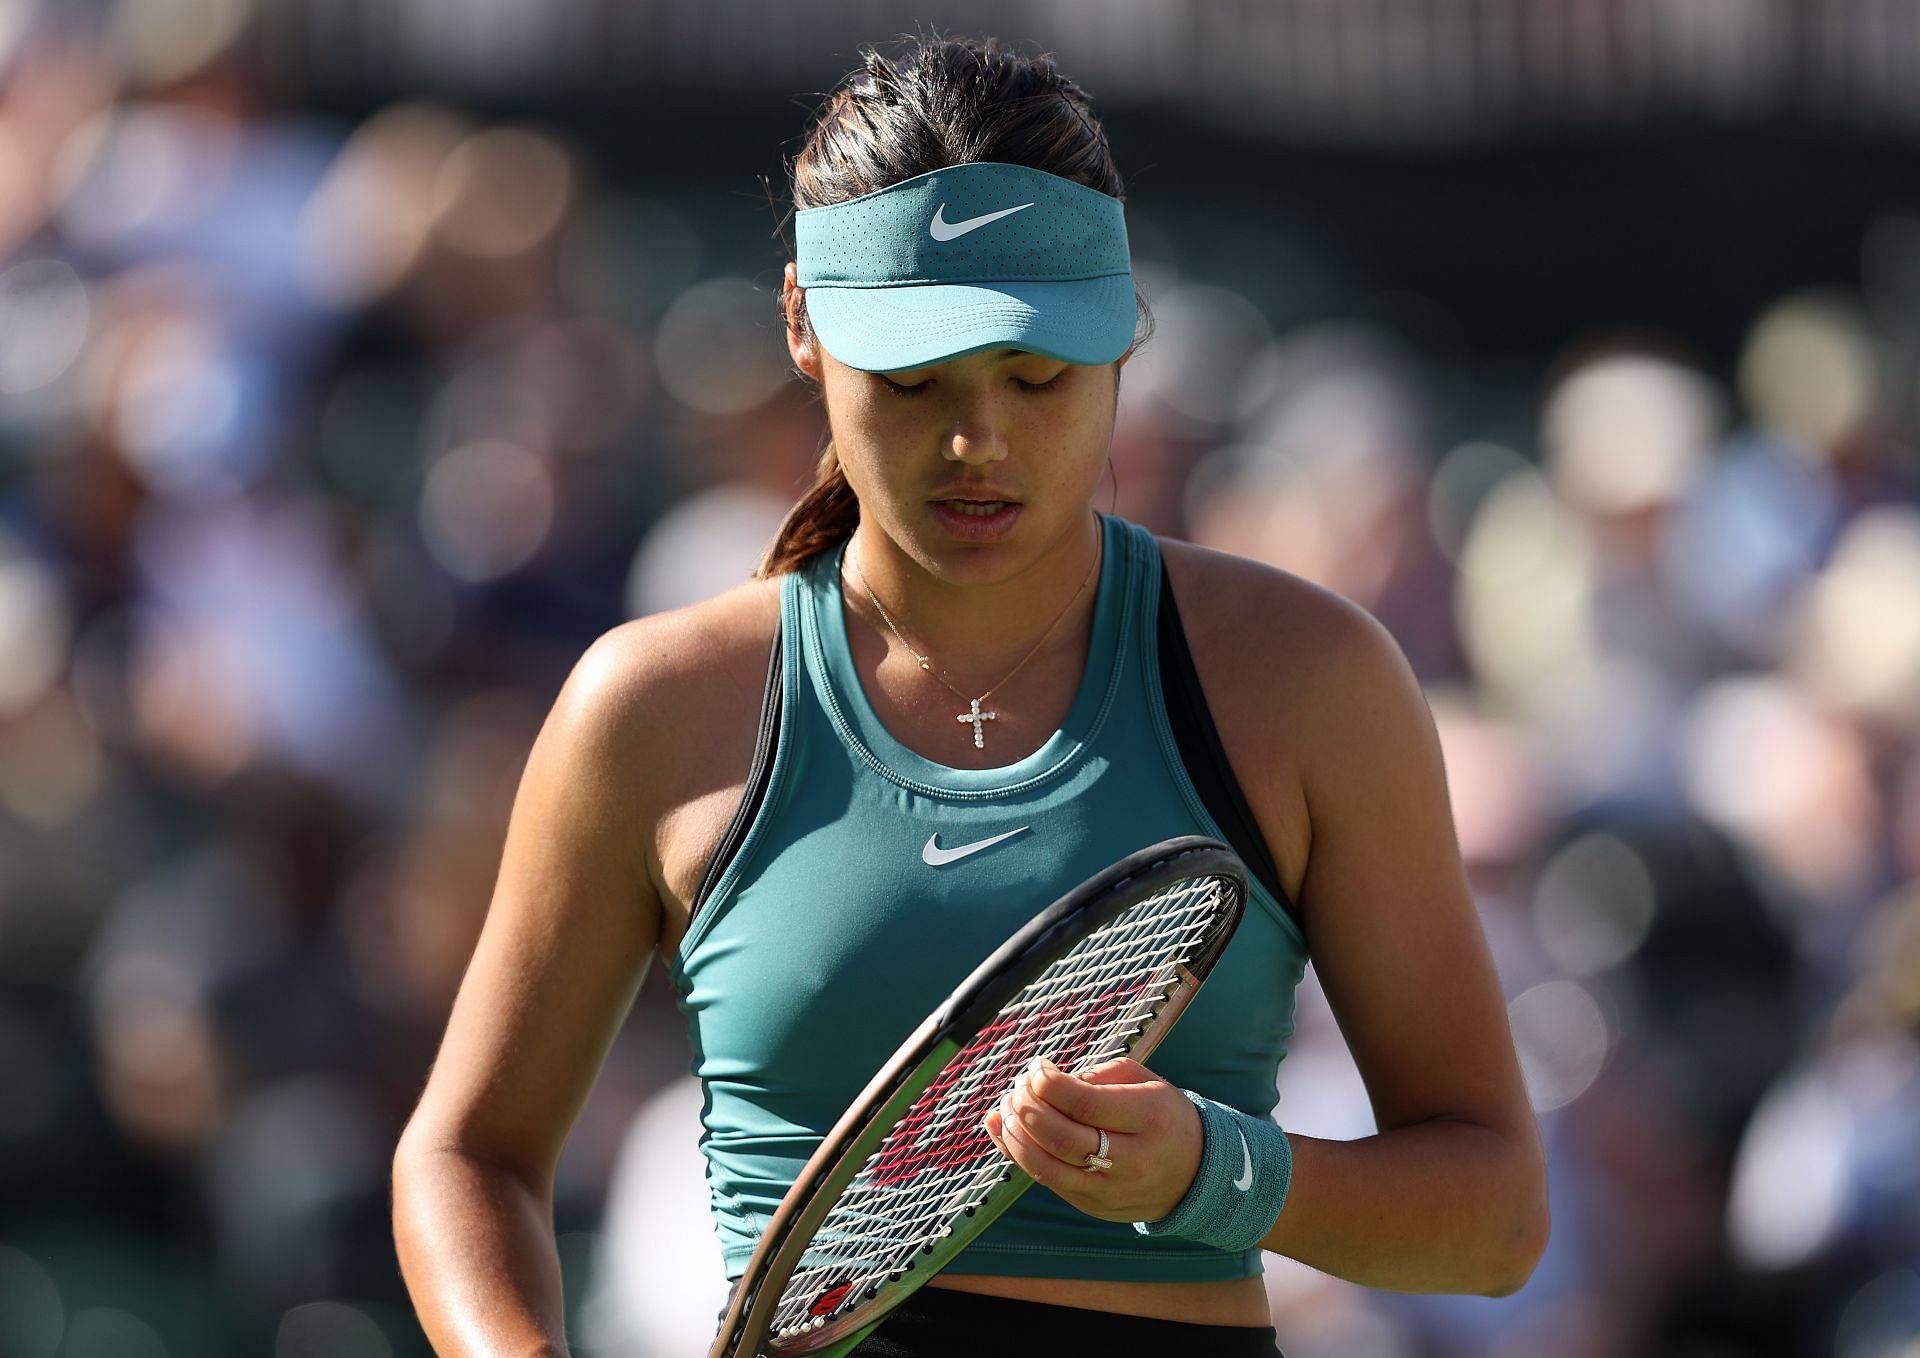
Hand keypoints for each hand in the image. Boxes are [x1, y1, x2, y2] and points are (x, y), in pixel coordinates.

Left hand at [981, 1056, 1202, 1223]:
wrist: (1195, 1174)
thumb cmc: (1162, 1116)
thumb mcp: (1144, 1082)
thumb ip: (1097, 1077)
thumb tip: (1045, 1083)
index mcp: (1150, 1119)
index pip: (1086, 1106)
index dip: (1049, 1085)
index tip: (1037, 1067)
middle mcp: (1133, 1160)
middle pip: (1063, 1140)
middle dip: (1027, 1110)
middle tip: (1017, 1088)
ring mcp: (1112, 1191)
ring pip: (1048, 1169)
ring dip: (1015, 1136)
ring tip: (1006, 1109)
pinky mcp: (1094, 1207)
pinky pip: (1047, 1183)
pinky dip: (1018, 1155)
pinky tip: (1002, 1131)